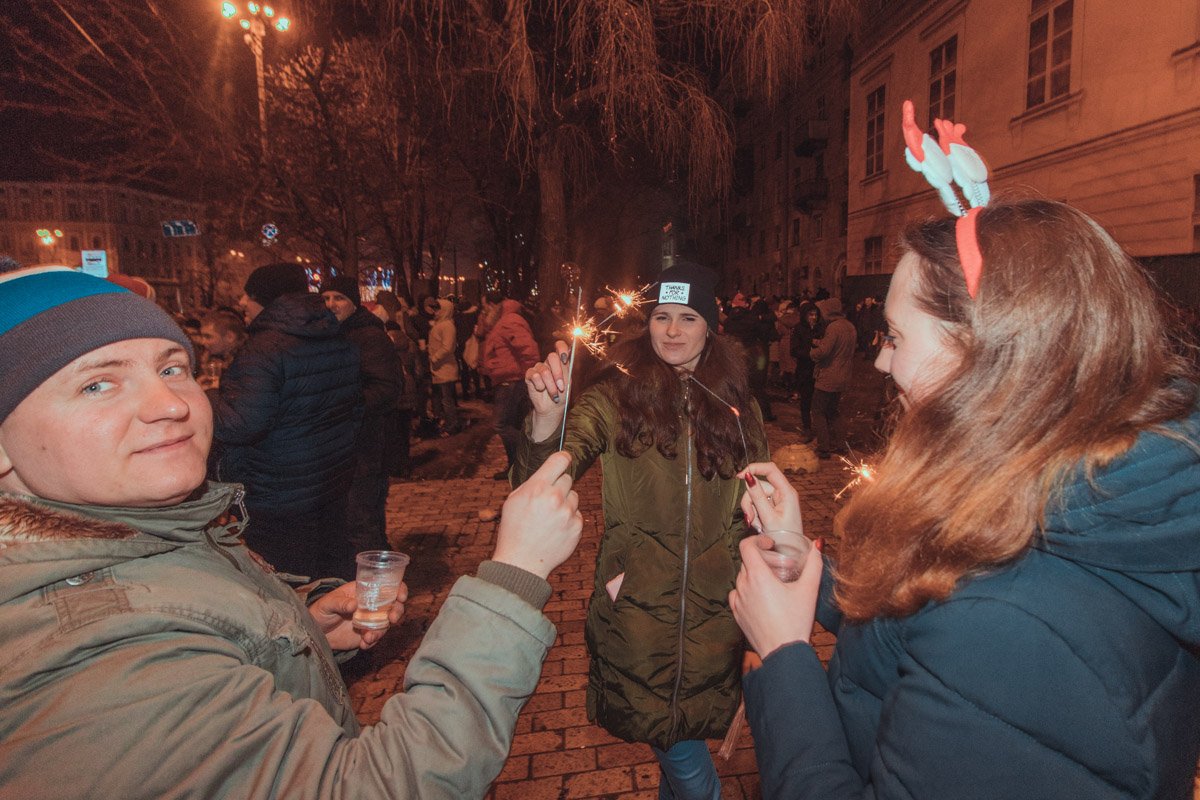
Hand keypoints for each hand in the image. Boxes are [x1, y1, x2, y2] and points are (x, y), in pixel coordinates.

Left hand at [309, 580, 406, 651]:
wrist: (315, 633)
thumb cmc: (321, 611)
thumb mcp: (328, 604)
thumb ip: (340, 603)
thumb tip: (354, 604)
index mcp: (364, 591)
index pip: (387, 586)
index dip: (398, 589)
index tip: (401, 597)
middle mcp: (371, 605)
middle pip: (393, 605)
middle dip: (397, 611)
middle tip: (393, 619)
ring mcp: (370, 620)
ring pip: (387, 623)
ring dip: (382, 631)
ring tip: (369, 637)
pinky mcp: (366, 634)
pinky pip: (376, 637)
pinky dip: (372, 641)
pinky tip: (363, 644)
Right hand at [493, 450, 582, 578]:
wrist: (521, 562)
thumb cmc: (514, 529)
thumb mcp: (514, 500)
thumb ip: (533, 483)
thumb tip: (549, 471)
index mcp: (537, 487)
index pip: (560, 460)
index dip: (563, 458)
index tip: (564, 459)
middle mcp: (555, 497)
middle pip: (567, 478)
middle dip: (558, 486)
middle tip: (547, 500)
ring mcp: (568, 513)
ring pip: (574, 496)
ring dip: (564, 503)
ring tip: (549, 518)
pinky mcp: (577, 527)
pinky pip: (577, 514)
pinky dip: (569, 519)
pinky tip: (555, 529)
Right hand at [525, 340, 570, 439]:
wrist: (552, 408)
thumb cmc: (562, 395)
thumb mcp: (568, 381)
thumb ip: (567, 367)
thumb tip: (569, 353)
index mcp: (560, 362)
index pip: (560, 346)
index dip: (562, 349)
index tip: (564, 359)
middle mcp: (548, 363)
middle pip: (552, 357)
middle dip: (558, 374)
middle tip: (561, 387)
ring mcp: (538, 368)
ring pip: (544, 371)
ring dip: (550, 386)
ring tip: (553, 394)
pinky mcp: (530, 375)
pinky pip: (535, 376)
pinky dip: (540, 386)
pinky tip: (541, 390)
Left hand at [729, 535, 822, 656]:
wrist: (783, 653)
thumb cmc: (796, 622)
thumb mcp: (809, 590)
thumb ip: (814, 564)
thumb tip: (816, 546)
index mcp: (758, 576)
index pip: (746, 546)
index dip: (758, 540)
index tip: (771, 545)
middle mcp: (743, 586)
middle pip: (748, 562)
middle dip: (765, 560)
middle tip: (783, 567)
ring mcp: (738, 601)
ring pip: (743, 578)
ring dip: (757, 575)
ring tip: (776, 584)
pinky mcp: (737, 614)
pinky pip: (739, 594)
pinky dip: (749, 590)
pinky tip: (764, 598)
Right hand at [739, 461, 802, 537]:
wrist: (790, 553)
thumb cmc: (785, 538)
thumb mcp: (768, 517)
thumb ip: (757, 497)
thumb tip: (748, 478)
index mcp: (787, 492)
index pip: (770, 469)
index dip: (754, 468)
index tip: (740, 476)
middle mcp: (783, 493)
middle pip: (758, 486)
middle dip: (750, 501)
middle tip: (749, 518)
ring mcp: (778, 500)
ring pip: (755, 496)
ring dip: (751, 510)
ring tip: (756, 525)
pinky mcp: (772, 506)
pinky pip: (757, 504)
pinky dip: (754, 514)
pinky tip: (758, 525)